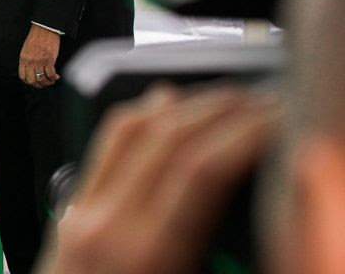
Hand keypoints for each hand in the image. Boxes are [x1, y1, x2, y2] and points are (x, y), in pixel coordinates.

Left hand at [18, 23, 60, 86]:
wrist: (44, 28)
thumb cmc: (36, 37)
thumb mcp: (26, 49)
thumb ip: (27, 60)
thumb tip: (31, 70)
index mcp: (23, 59)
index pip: (23, 76)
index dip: (29, 82)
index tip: (34, 81)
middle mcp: (30, 62)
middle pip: (32, 81)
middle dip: (39, 85)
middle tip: (44, 84)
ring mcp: (39, 62)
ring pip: (42, 79)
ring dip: (48, 83)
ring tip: (51, 81)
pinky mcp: (49, 60)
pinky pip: (51, 74)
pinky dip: (54, 78)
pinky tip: (56, 76)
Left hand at [35, 85, 278, 273]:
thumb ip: (227, 259)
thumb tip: (275, 226)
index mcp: (147, 257)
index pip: (202, 168)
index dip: (250, 133)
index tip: (286, 118)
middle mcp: (108, 226)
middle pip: (171, 138)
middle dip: (226, 109)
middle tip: (272, 100)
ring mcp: (82, 214)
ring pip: (134, 130)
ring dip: (188, 104)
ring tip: (233, 98)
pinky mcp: (69, 213)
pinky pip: (106, 146)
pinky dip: (142, 116)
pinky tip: (168, 104)